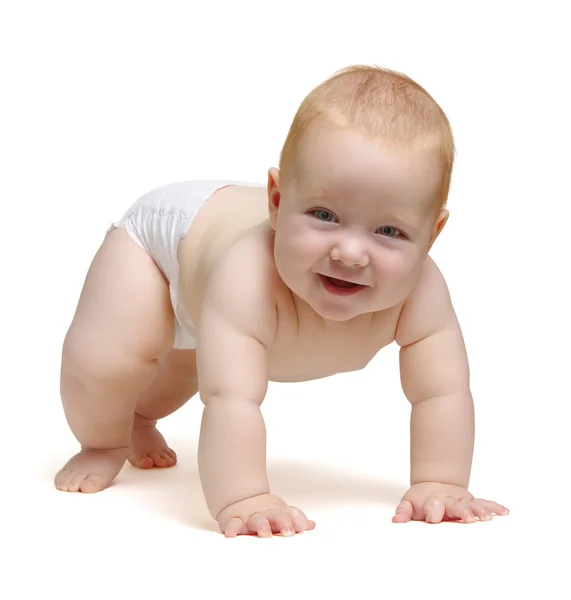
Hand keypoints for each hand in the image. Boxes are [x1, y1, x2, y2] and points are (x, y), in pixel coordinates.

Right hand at [217, 493, 315, 537]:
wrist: (241, 498)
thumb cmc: (266, 513)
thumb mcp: (281, 514)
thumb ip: (295, 521)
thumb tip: (312, 525)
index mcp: (279, 514)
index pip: (292, 515)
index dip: (297, 520)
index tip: (302, 527)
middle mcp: (266, 515)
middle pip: (277, 517)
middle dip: (283, 523)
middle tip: (289, 533)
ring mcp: (251, 517)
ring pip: (257, 520)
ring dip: (262, 526)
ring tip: (265, 533)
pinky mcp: (235, 521)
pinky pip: (233, 524)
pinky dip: (232, 529)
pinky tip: (232, 534)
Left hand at [392, 482, 509, 523]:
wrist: (434, 485)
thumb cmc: (422, 500)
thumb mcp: (409, 503)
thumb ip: (404, 511)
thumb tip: (396, 520)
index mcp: (433, 502)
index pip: (433, 506)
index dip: (433, 511)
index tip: (433, 518)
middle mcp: (449, 501)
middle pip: (455, 506)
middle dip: (462, 512)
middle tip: (468, 519)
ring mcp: (462, 502)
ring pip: (472, 505)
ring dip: (480, 511)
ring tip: (488, 518)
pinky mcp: (472, 502)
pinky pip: (484, 504)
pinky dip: (494, 507)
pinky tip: (504, 512)